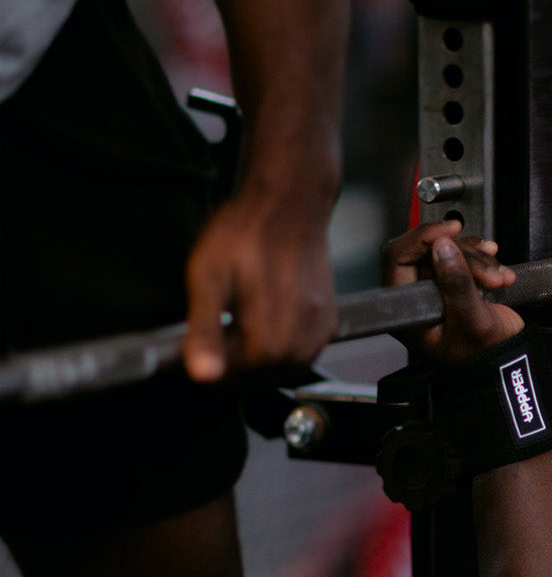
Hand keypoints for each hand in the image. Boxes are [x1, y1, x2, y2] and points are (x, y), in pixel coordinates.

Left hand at [182, 181, 336, 381]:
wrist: (289, 199)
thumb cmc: (244, 231)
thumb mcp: (208, 278)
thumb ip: (205, 330)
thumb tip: (203, 374)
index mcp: (270, 335)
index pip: (237, 377)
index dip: (212, 365)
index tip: (197, 347)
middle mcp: (302, 338)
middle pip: (264, 377)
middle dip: (237, 365)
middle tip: (216, 338)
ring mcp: (319, 328)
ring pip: (287, 367)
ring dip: (261, 360)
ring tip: (240, 332)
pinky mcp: (329, 318)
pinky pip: (306, 350)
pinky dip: (284, 347)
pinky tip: (267, 325)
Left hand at [382, 220, 522, 364]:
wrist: (508, 357)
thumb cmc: (485, 353)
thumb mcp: (472, 322)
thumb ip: (457, 285)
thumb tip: (443, 247)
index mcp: (408, 313)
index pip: (398, 259)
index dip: (422, 239)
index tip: (448, 232)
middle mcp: (416, 297)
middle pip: (427, 251)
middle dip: (463, 256)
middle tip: (488, 276)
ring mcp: (434, 287)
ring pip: (446, 249)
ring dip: (477, 259)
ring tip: (497, 279)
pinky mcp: (452, 280)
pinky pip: (460, 252)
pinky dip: (481, 256)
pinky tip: (495, 268)